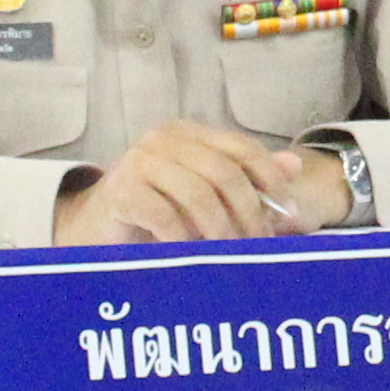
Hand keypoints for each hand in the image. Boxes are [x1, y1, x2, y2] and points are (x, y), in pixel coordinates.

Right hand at [53, 121, 323, 242]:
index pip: (241, 147)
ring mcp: (139, 161)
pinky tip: (191, 255)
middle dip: (249, 212)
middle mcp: (164, 139)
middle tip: (258, 245)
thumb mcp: (206, 197)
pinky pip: (165, 216)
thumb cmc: (155, 216)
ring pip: (199, 195)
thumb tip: (295, 167)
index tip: (288, 211)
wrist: (93, 232)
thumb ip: (247, 181)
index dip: (269, 177)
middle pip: (224, 172)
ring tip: (228, 256)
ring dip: (220, 231)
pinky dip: (185, 240)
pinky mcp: (121, 190)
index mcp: (189, 134)